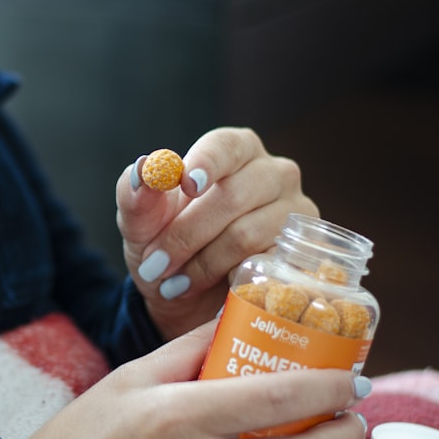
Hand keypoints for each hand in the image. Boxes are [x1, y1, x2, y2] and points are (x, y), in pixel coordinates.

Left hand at [116, 127, 317, 340]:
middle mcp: (274, 173)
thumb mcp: (140, 222)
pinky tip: (208, 290)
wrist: (182, 292)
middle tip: (154, 265)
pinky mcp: (303, 255)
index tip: (186, 186)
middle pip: (232, 196)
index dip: (206, 164)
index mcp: (235, 150)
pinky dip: (228, 281)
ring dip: (200, 265)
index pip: (225, 146)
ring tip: (173, 283)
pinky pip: (266, 267)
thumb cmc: (163, 242)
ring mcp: (295, 213)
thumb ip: (135, 194)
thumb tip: (143, 171)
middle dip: (185, 235)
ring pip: (246, 235)